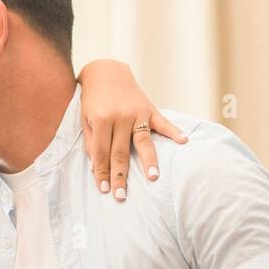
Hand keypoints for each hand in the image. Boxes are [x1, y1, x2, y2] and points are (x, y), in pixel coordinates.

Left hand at [77, 59, 188, 201]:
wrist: (106, 72)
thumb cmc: (93, 100)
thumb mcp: (85, 119)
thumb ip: (91, 143)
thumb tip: (97, 169)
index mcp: (101, 119)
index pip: (101, 153)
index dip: (102, 172)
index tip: (104, 190)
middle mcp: (120, 116)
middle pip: (120, 153)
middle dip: (120, 176)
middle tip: (121, 196)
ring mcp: (137, 112)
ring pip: (143, 141)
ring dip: (149, 161)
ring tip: (153, 178)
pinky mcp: (150, 108)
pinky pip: (163, 122)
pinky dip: (174, 132)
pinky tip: (183, 141)